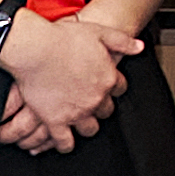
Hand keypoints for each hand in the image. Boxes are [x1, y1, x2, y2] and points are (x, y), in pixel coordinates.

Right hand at [0, 8, 124, 152]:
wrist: (35, 49)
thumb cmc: (62, 39)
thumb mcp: (99, 31)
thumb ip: (122, 40)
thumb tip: (139, 47)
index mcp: (108, 78)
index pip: (120, 88)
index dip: (112, 85)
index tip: (104, 83)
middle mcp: (95, 99)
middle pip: (106, 110)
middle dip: (100, 106)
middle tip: (89, 100)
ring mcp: (76, 112)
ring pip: (90, 129)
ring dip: (86, 125)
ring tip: (79, 119)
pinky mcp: (55, 121)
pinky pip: (65, 142)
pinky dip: (65, 144)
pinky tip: (64, 140)